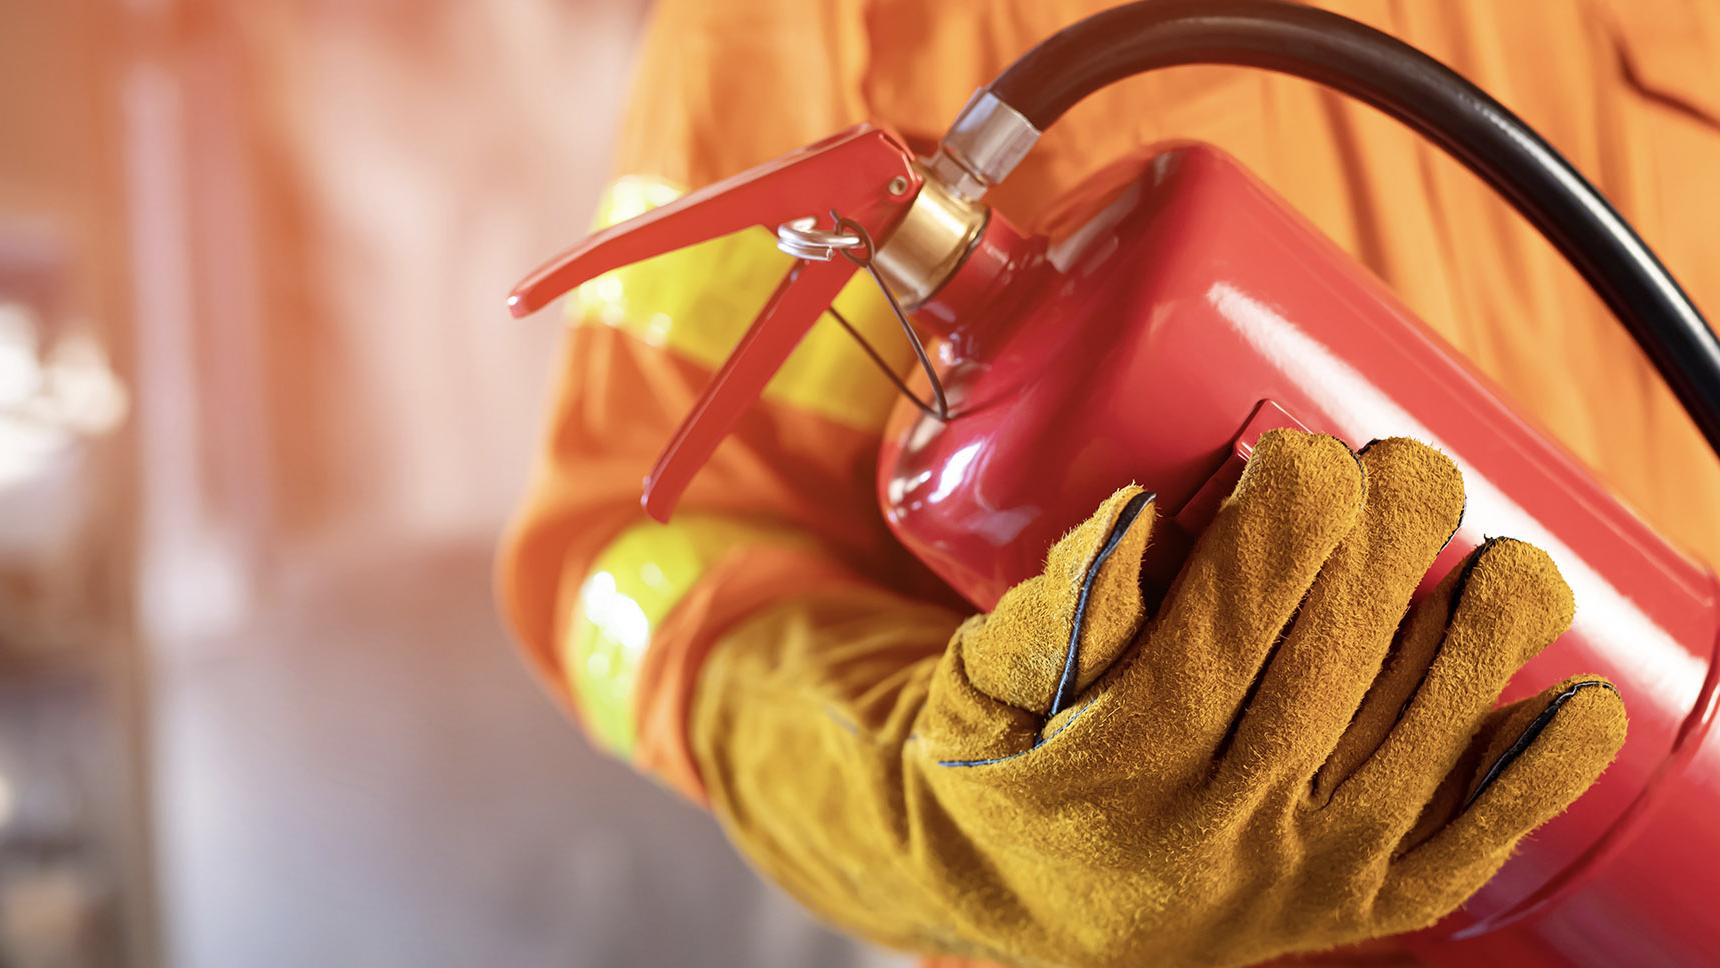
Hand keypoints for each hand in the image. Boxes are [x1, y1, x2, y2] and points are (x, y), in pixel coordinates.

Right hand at [912, 431, 1624, 966]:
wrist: (1016, 906)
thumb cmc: (998, 766)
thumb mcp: (979, 681)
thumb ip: (1054, 604)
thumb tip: (1142, 516)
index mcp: (1120, 762)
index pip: (1232, 621)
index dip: (1290, 520)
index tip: (1304, 455)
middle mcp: (1219, 830)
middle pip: (1340, 662)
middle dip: (1392, 543)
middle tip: (1404, 467)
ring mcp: (1298, 877)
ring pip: (1423, 743)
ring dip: (1485, 634)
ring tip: (1497, 559)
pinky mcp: (1353, 906)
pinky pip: (1467, 847)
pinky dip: (1538, 775)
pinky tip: (1575, 705)